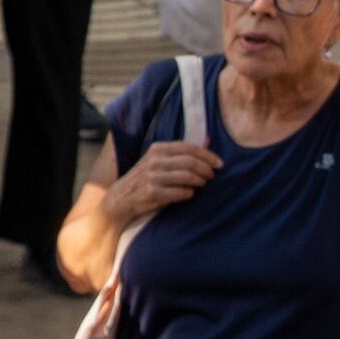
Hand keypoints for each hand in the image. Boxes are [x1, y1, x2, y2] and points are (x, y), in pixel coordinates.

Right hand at [102, 137, 222, 225]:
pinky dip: (189, 193)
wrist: (120, 198)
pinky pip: (180, 192)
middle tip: (212, 176)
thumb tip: (208, 140)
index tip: (219, 163)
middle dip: (206, 169)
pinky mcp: (152, 193)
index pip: (189, 148)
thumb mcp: (159, 160)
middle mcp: (154, 160)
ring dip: (200, 181)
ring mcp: (152, 177)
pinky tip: (190, 194)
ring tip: (203, 184)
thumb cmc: (145, 178)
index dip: (207, 155)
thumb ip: (182, 152)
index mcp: (157, 149)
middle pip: (190, 162)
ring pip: (187, 177)